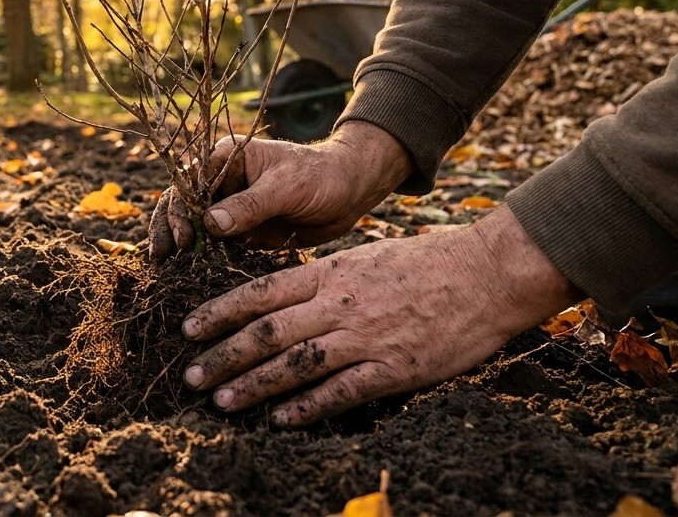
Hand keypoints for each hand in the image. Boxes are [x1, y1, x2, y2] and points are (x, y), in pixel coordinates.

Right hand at [148, 121, 412, 261]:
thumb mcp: (287, 186)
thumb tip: (209, 223)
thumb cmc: (321, 176)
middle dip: (167, 230)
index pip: (189, 184)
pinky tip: (187, 277)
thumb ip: (250, 204)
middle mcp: (221, 182)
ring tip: (164, 270)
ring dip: (178, 247)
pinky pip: (214, 246)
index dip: (178, 210)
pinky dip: (200, 259)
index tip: (182, 238)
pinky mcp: (241, 232)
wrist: (350, 193)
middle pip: (181, 205)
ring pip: (193, 228)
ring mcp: (229, 208)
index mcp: (226, 159)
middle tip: (160, 258)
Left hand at [179, 205, 580, 425]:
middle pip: (268, 332)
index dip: (220, 312)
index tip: (188, 328)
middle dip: (224, 355)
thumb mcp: (365, 257)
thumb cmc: (427, 262)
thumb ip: (324, 280)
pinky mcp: (395, 368)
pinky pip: (343, 391)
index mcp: (331, 273)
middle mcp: (341, 304)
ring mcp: (367, 337)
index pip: (261, 293)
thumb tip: (282, 296)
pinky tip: (281, 420)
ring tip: (222, 401)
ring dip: (254, 385)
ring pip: (296, 363)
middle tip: (190, 376)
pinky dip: (309, 407)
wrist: (488, 273)